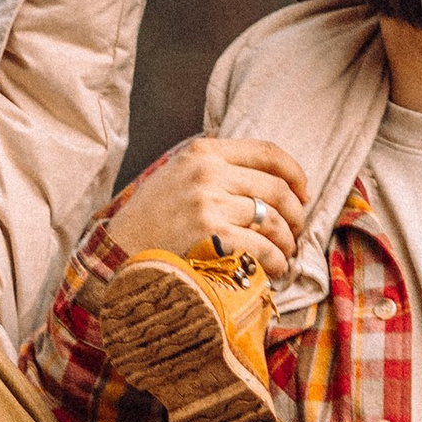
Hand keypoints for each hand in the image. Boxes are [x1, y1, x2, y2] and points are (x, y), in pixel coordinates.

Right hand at [104, 133, 310, 277]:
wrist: (117, 253)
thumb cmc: (151, 219)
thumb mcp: (176, 176)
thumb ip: (214, 167)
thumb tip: (270, 178)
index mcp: (202, 152)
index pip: (267, 152)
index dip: (294, 173)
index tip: (303, 192)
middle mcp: (207, 173)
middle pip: (276, 188)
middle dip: (295, 214)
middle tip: (295, 231)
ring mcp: (208, 204)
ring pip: (272, 218)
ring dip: (287, 240)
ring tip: (284, 254)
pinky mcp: (210, 236)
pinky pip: (262, 246)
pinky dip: (275, 260)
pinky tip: (274, 269)